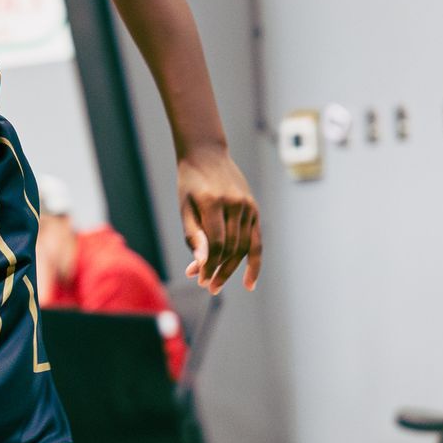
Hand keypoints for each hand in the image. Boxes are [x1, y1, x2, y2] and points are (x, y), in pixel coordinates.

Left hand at [178, 148, 261, 292]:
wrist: (207, 154)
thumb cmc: (190, 183)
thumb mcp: (185, 207)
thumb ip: (194, 235)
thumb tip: (201, 264)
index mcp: (213, 202)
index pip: (216, 243)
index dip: (209, 265)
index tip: (199, 279)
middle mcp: (235, 203)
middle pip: (231, 247)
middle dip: (219, 270)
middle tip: (207, 287)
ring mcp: (248, 206)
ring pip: (243, 247)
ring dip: (231, 269)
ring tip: (217, 284)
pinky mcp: (254, 209)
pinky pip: (256, 241)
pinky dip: (254, 263)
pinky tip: (249, 282)